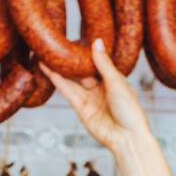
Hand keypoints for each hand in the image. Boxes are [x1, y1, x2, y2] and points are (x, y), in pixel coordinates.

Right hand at [41, 39, 152, 154]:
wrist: (127, 138)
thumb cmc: (130, 111)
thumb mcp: (116, 82)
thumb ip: (103, 63)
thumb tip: (96, 41)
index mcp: (113, 80)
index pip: (97, 62)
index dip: (86, 51)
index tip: (74, 37)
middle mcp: (101, 88)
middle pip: (82, 71)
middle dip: (70, 59)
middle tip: (56, 43)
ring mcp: (90, 99)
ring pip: (72, 80)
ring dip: (59, 68)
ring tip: (45, 54)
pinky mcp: (81, 109)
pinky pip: (68, 92)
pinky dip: (57, 81)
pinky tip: (48, 69)